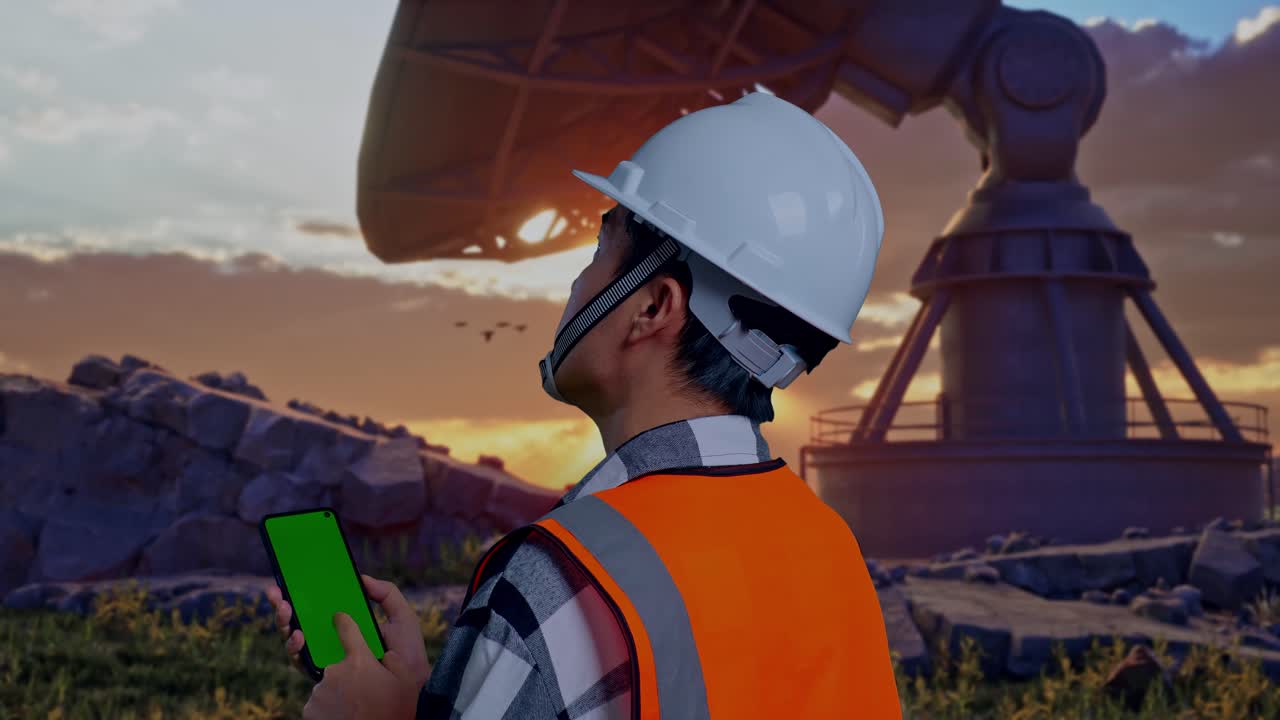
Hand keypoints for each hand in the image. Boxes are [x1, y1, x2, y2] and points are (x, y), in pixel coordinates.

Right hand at [264, 575, 430, 686]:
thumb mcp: (402, 618)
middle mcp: (332, 639)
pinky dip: (295, 648)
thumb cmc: (408, 653)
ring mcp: (325, 657)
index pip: (321, 606)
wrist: (410, 685)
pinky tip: (298, 635)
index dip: (305, 592)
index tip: (292, 576)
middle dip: (284, 604)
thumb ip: (387, 594)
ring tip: (284, 609)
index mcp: (348, 623)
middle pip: (302, 620)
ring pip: (295, 638)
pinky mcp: (322, 675)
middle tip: (276, 591)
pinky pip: (300, 662)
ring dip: (284, 622)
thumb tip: (362, 577)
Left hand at [302, 608, 420, 719]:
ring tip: (354, 709)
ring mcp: (320, 691)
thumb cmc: (393, 713)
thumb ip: (394, 661)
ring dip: (338, 693)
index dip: (343, 621)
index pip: (346, 627)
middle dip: (348, 674)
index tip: (339, 617)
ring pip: (329, 685)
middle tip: (362, 692)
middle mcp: (335, 671)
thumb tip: (385, 654)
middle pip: (338, 664)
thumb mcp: (405, 684)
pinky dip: (329, 709)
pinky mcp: (310, 710)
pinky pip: (319, 703)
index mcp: (359, 660)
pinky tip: (343, 716)